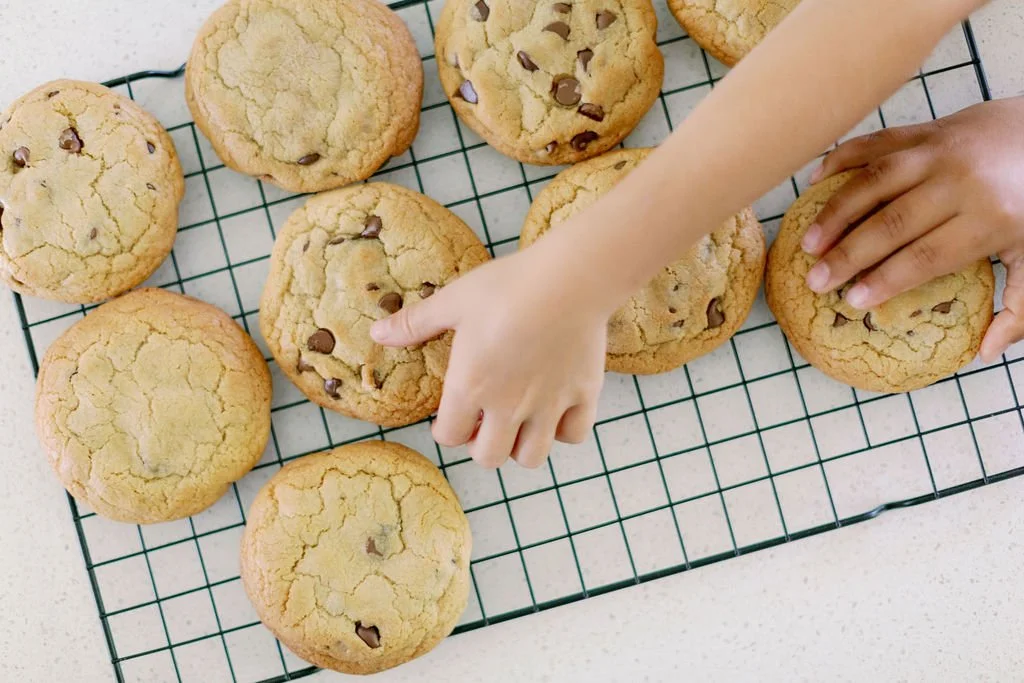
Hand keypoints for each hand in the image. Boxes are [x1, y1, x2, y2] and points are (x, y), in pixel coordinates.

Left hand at [370, 236, 610, 468]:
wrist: (570, 278)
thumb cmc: (508, 286)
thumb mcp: (453, 300)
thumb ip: (415, 323)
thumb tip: (377, 334)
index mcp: (471, 386)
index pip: (448, 436)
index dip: (445, 431)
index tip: (450, 418)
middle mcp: (508, 406)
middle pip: (489, 457)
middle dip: (480, 446)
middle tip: (482, 423)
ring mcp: (548, 405)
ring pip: (532, 457)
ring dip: (520, 447)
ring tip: (518, 423)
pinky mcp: (583, 395)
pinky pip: (574, 435)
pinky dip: (564, 430)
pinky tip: (555, 409)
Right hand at [802, 97, 1023, 362]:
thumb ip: (1019, 308)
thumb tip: (984, 351)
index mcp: (990, 219)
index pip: (925, 255)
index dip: (886, 279)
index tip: (854, 300)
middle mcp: (960, 182)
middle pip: (892, 223)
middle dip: (849, 255)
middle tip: (816, 281)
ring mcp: (939, 150)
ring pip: (875, 182)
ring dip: (835, 213)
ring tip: (807, 242)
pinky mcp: (926, 130)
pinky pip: (876, 143)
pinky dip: (840, 160)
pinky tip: (815, 184)